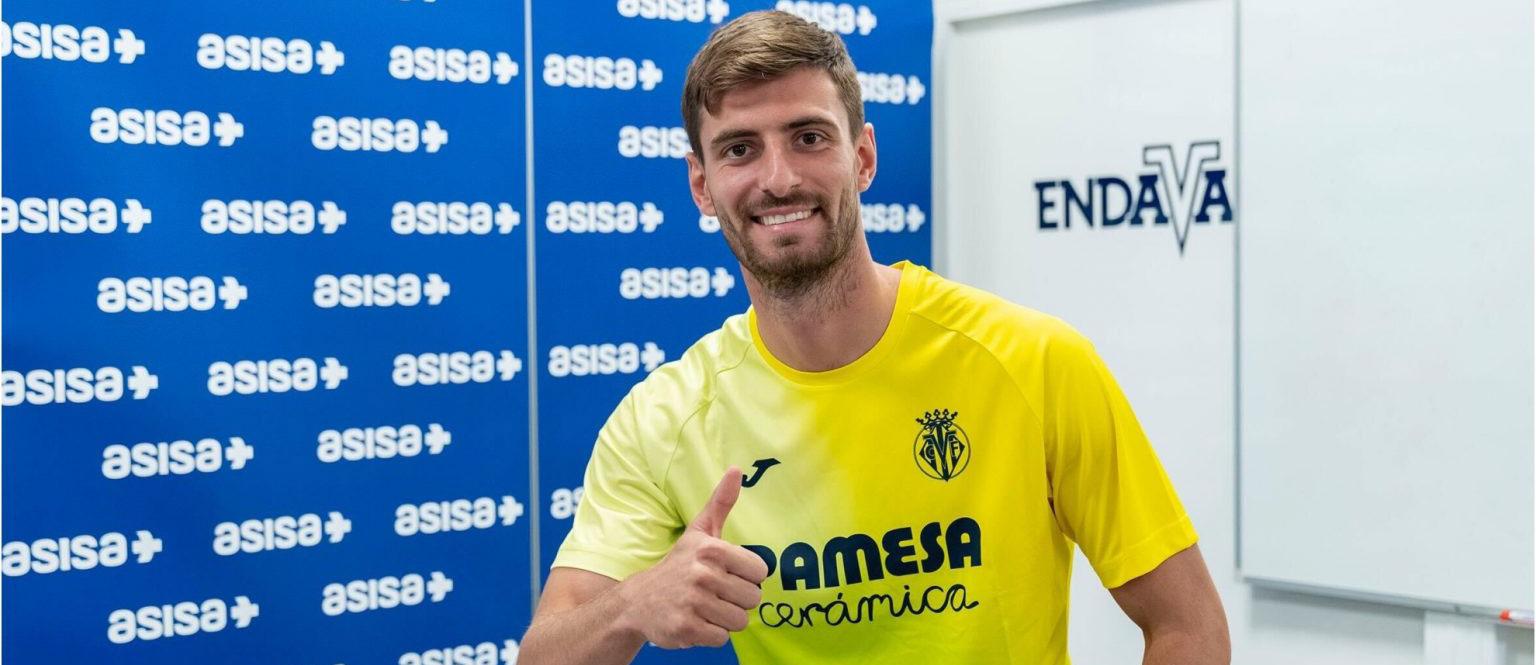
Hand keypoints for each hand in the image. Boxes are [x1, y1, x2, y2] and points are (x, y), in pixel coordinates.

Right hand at [617, 467, 769, 648]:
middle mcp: (702, 574)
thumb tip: (737, 469)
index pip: (760, 572)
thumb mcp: (698, 531)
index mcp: (711, 549)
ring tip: (705, 607)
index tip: (726, 574)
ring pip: (740, 620)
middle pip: (753, 598)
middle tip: (714, 593)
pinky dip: (711, 634)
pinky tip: (695, 621)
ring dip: (725, 618)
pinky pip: (722, 638)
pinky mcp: (687, 628)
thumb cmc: (678, 565)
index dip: (747, 577)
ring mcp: (694, 603)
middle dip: (737, 600)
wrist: (638, 601)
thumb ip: (721, 502)